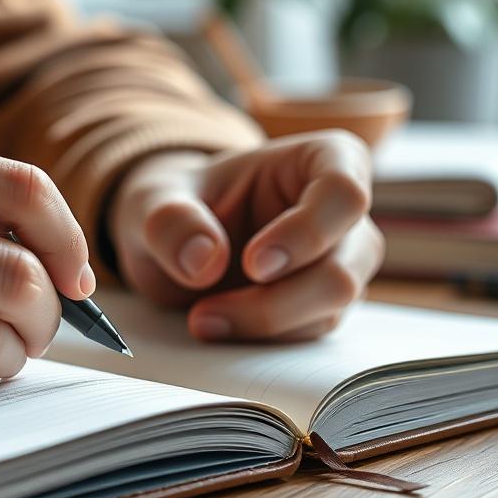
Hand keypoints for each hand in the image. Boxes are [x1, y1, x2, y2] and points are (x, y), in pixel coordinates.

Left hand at [108, 131, 382, 341]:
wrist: (176, 242)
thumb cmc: (178, 204)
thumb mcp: (153, 200)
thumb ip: (170, 220)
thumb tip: (205, 262)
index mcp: (324, 160)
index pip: (344, 193)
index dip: (306, 233)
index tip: (252, 263)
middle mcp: (343, 215)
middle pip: (342, 270)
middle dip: (274, 302)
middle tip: (205, 312)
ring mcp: (341, 264)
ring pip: (329, 311)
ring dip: (261, 324)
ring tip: (199, 318)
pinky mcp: (324, 307)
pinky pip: (307, 336)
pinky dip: (260, 338)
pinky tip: (216, 324)